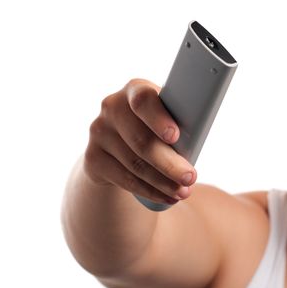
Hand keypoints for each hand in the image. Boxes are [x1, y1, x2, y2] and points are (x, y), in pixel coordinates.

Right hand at [84, 79, 196, 205]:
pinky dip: (150, 191)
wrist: (119, 145)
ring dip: (163, 182)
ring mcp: (99, 132)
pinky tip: (167, 197)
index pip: (143, 100)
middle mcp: (112, 107)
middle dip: (170, 163)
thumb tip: (194, 146)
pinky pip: (125, 179)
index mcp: (135, 89)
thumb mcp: (167, 117)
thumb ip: (178, 122)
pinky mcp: (93, 158)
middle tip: (191, 177)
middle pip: (141, 140)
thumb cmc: (157, 126)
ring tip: (183, 191)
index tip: (175, 136)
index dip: (159, 119)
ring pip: (135, 164)